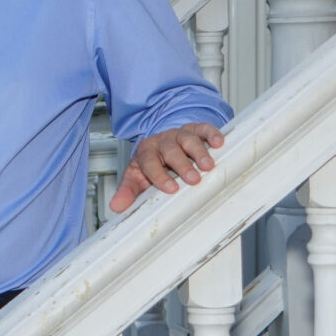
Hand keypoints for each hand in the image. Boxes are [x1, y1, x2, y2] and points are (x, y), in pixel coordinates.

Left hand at [109, 121, 224, 212]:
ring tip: (208, 166)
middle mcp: (163, 141)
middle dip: (182, 164)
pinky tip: (219, 143)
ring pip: (188, 139)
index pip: (149, 162)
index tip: (171, 188)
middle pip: (170, 150)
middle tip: (193, 179)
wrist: (163, 143)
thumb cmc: (152, 164)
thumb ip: (128, 191)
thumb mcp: (137, 177)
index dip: (159, 175)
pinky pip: (203, 128)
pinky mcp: (196, 130)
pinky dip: (211, 134)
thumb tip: (116, 206)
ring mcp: (180, 134)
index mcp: (146, 152)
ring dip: (199, 152)